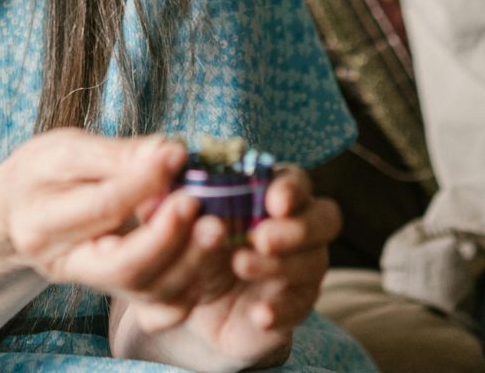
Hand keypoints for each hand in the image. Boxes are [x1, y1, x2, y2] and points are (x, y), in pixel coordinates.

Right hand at [0, 130, 231, 310]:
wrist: (19, 213)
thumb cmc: (42, 175)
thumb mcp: (65, 151)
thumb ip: (115, 154)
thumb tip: (167, 151)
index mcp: (43, 222)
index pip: (103, 208)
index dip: (144, 182)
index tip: (177, 154)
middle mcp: (67, 264)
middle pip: (124, 267)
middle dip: (168, 236)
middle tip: (196, 201)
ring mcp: (96, 284)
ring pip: (148, 291)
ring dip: (190, 260)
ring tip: (215, 224)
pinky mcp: (121, 292)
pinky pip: (160, 308)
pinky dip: (192, 287)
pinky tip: (209, 255)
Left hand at [117, 165, 341, 369]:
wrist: (199, 303)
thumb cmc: (197, 247)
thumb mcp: (180, 223)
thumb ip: (175, 198)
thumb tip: (158, 172)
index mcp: (273, 196)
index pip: (296, 182)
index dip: (290, 188)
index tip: (274, 200)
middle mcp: (298, 227)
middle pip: (325, 217)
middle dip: (296, 227)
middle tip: (261, 237)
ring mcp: (303, 267)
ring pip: (314, 261)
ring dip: (280, 264)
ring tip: (241, 265)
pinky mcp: (296, 304)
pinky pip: (301, 306)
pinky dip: (281, 308)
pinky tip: (260, 313)